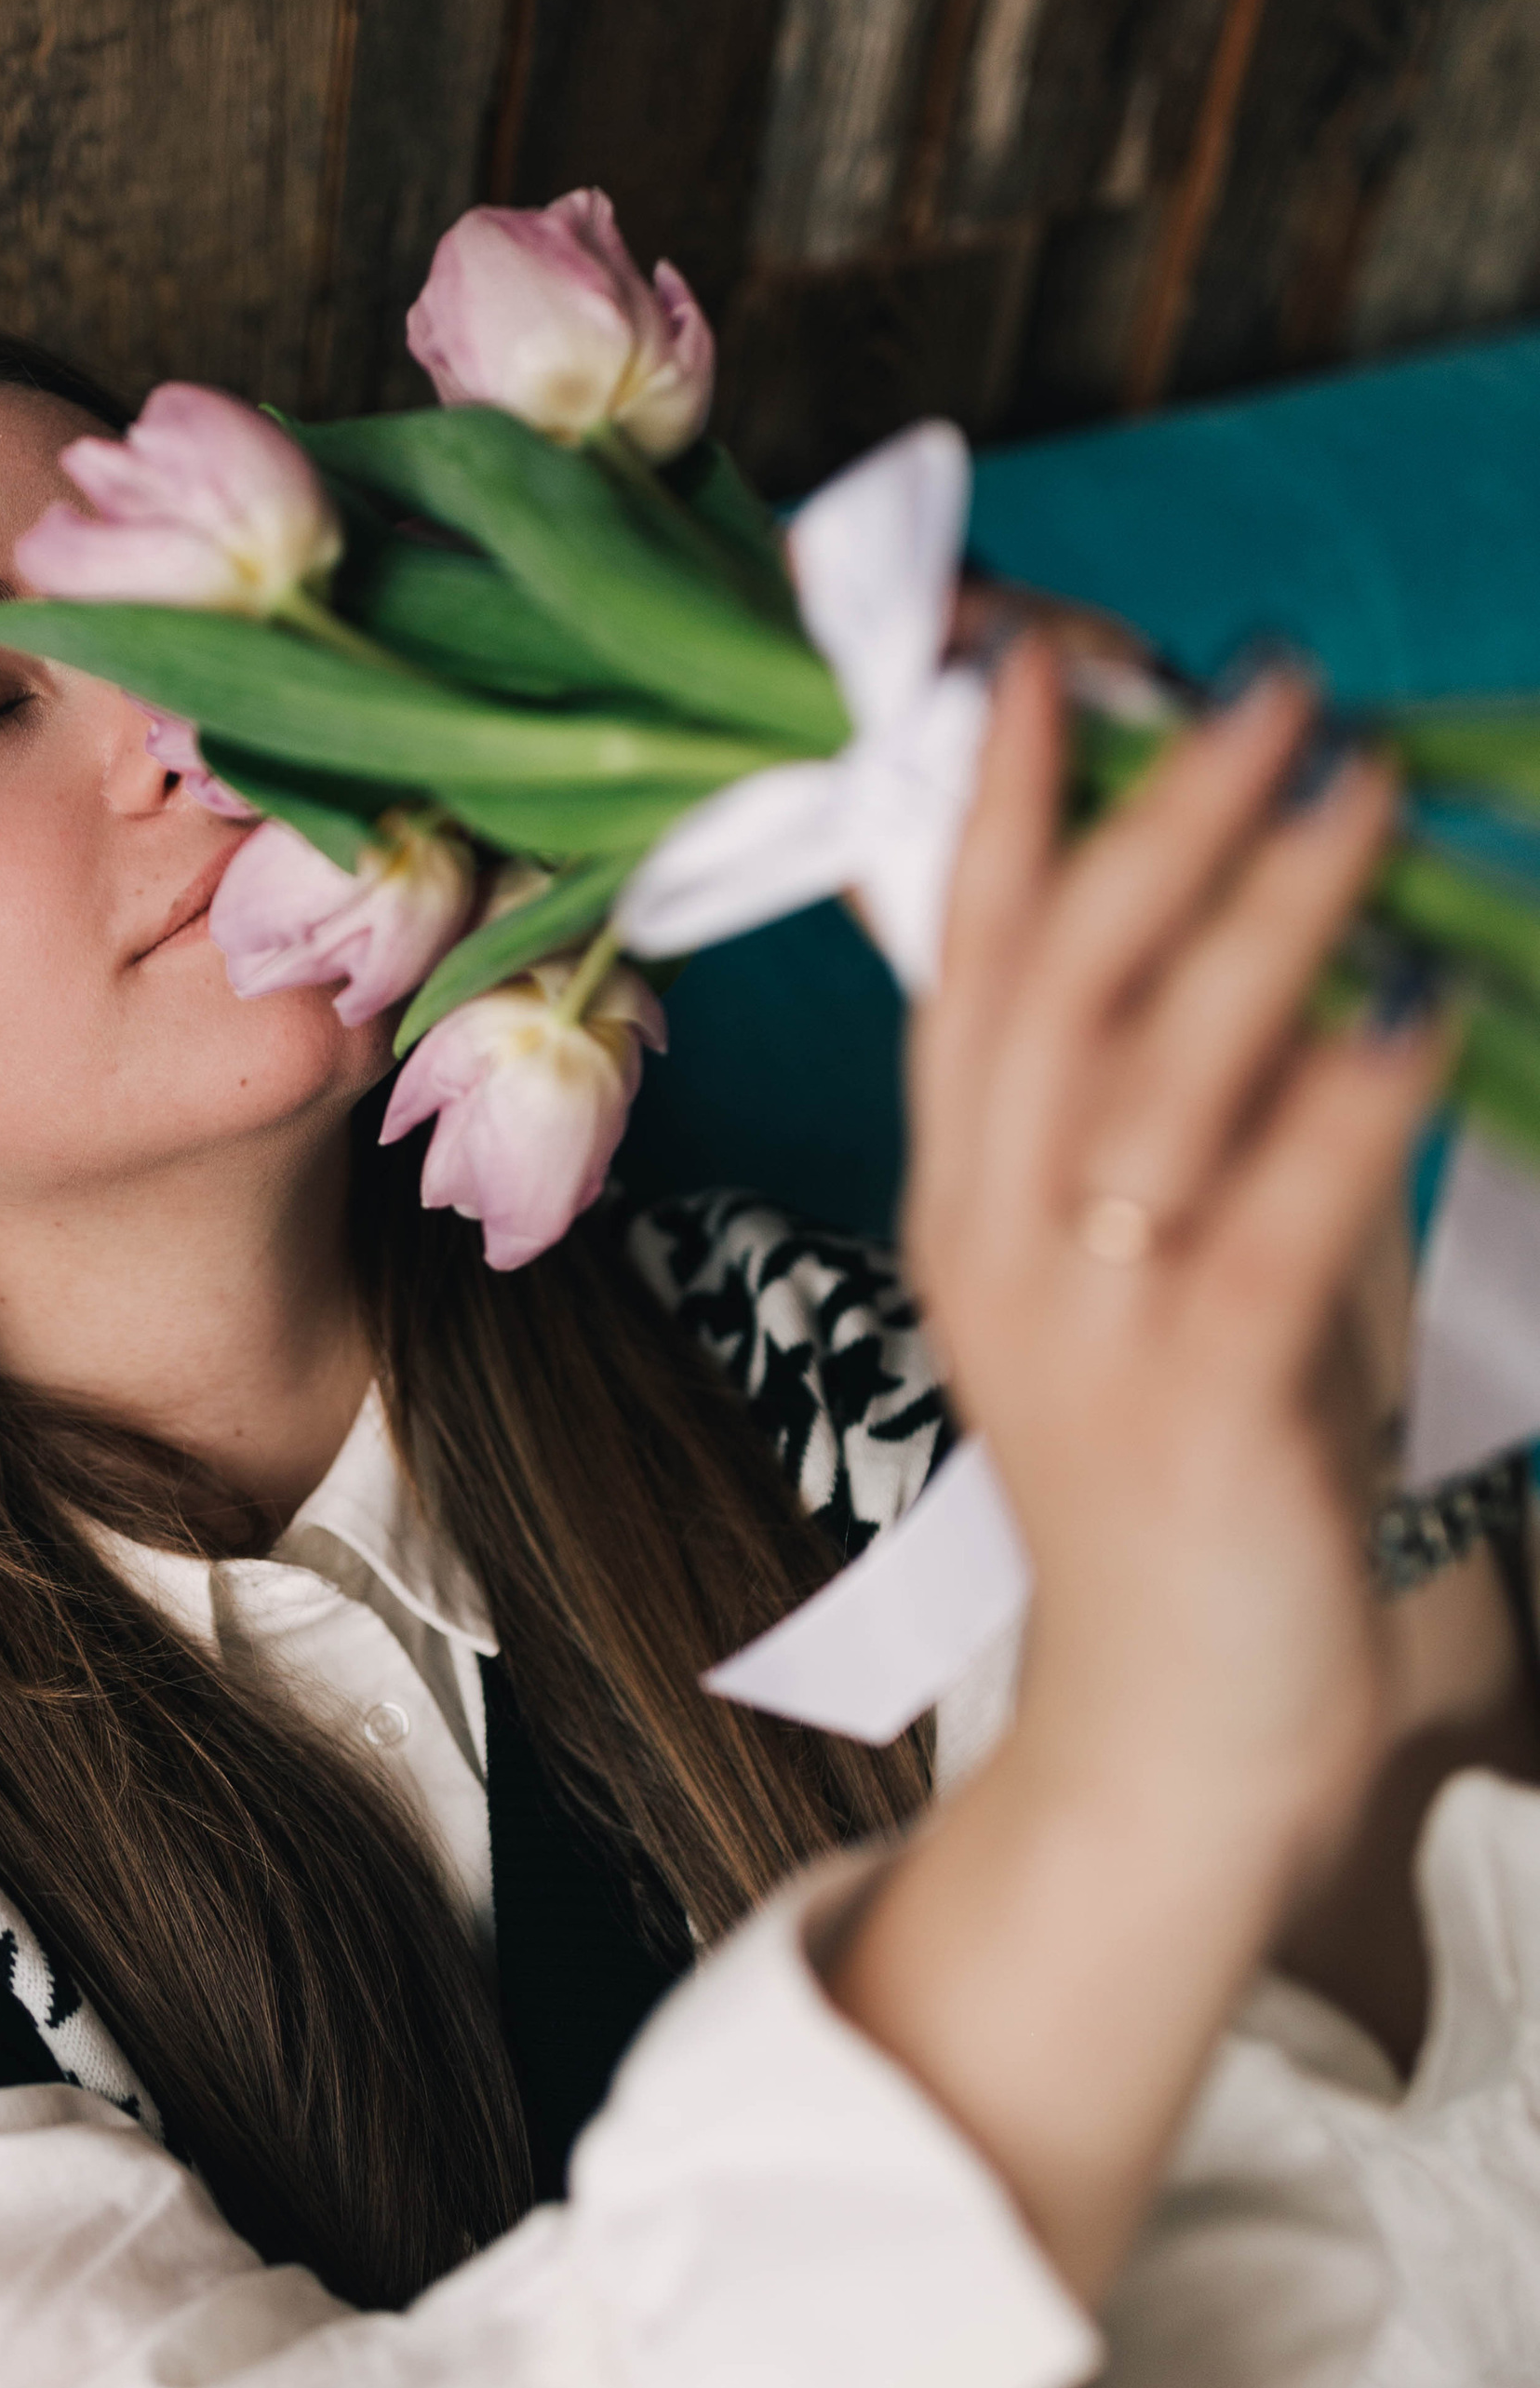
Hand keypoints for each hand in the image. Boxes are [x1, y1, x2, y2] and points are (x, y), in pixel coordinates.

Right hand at [799, 649, 1446, 2387]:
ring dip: (1259, 911)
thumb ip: (1218, 1122)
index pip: (966, 962)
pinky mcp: (1188, 1405)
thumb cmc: (1193, 1486)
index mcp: (967, 1197)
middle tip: (1265, 681)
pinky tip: (1420, 1007)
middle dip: (1153, 810)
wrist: (1177, 1734)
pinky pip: (1265, 1218)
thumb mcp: (1173, 1274)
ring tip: (1358, 785)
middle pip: (1051, 981)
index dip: (1004, 801)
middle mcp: (993, 1240)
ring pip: (1148, 1071)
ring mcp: (1077, 1324)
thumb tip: (1317, 935)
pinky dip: (1347, 1102)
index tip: (1050, 653)